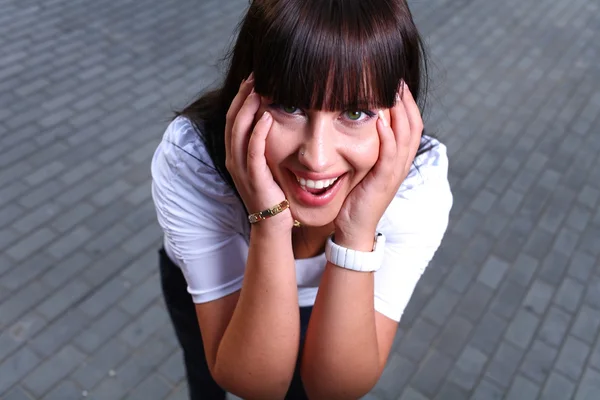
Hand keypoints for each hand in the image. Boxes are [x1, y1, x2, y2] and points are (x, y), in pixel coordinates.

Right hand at [225, 74, 293, 228]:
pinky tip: (267, 116)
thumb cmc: (273, 191)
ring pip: (239, 131)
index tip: (254, 78)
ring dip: (248, 108)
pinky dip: (259, 132)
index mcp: (235, 153)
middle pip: (233, 119)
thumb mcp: (266, 163)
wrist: (272, 223)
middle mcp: (233, 158)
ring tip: (258, 88)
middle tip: (255, 75)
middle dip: (243, 95)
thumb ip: (266, 143)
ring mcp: (240, 168)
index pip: (234, 117)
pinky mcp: (253, 177)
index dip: (241, 96)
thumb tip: (276, 118)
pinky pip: (253, 150)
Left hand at [333, 83, 422, 249]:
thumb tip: (364, 125)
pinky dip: (387, 137)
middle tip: (398, 79)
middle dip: (407, 101)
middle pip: (413, 126)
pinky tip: (380, 120)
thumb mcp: (366, 168)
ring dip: (400, 113)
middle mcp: (401, 165)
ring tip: (393, 91)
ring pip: (405, 138)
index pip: (411, 126)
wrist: (353, 228)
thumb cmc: (357, 198)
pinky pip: (389, 156)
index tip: (397, 82)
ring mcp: (394, 174)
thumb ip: (370, 149)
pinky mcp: (383, 182)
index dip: (407, 103)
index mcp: (398, 160)